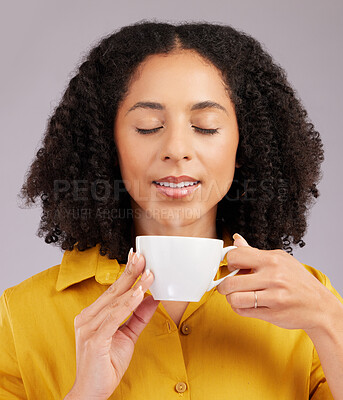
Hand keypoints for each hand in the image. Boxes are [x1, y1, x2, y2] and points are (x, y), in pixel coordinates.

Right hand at [66, 249, 159, 399]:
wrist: (92, 392)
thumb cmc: (106, 364)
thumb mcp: (128, 335)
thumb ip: (139, 316)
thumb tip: (153, 298)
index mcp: (93, 315)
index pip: (113, 290)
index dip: (126, 273)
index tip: (137, 259)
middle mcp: (88, 317)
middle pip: (113, 290)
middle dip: (130, 272)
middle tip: (142, 256)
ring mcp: (89, 328)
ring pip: (115, 301)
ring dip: (134, 286)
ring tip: (149, 274)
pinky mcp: (94, 339)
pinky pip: (114, 317)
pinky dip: (128, 304)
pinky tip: (140, 293)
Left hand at [217, 233, 336, 331]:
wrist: (319, 306)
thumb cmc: (297, 281)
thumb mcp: (280, 259)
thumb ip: (254, 252)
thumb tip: (236, 239)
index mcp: (272, 260)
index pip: (235, 256)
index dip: (229, 263)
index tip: (231, 268)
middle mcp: (273, 277)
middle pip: (230, 282)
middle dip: (223, 285)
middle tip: (227, 286)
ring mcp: (273, 297)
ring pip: (234, 299)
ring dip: (230, 299)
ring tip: (236, 296)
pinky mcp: (272, 314)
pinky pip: (243, 311)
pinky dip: (239, 308)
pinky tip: (246, 304)